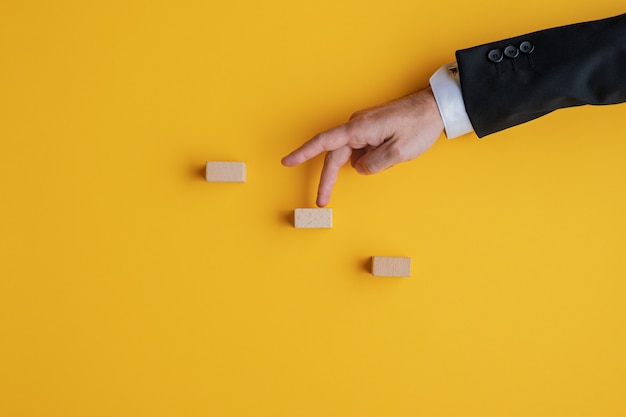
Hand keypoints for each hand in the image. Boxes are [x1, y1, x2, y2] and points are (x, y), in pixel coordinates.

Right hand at [281, 87, 444, 206]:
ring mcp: (363, 127)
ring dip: (356, 166)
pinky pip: (360, 149)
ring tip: (386, 160)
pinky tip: (385, 157)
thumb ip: (374, 164)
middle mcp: (356, 126)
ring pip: (348, 153)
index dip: (303, 153)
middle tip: (322, 200)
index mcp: (359, 129)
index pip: (324, 142)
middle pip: (333, 155)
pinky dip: (366, 159)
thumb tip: (359, 168)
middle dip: (327, 179)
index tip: (287, 161)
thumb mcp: (398, 152)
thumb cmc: (418, 125)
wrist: (435, 107)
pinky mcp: (370, 130)